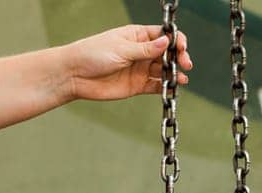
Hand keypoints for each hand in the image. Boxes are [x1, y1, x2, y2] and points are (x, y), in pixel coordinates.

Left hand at [58, 24, 192, 102]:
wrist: (75, 75)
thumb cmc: (93, 54)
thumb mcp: (122, 48)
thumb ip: (146, 49)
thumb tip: (167, 42)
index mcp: (137, 36)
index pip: (163, 35)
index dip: (175, 40)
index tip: (182, 47)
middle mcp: (141, 52)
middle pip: (167, 53)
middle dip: (179, 57)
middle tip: (186, 64)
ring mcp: (140, 68)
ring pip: (164, 70)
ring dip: (175, 73)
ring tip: (181, 78)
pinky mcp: (137, 85)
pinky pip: (156, 85)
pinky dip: (166, 86)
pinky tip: (175, 87)